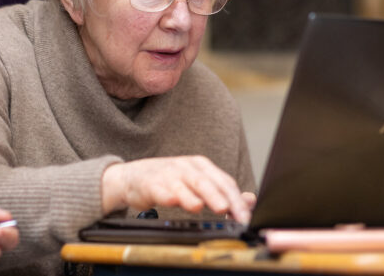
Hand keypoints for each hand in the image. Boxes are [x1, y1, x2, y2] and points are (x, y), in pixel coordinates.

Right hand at [101, 156, 255, 223]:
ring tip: (200, 206)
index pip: (223, 181)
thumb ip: (222, 192)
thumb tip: (249, 201)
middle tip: (226, 209)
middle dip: (217, 196)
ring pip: (183, 183)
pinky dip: (166, 195)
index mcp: (201, 166)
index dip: (235, 199)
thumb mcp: (198, 183)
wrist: (133, 177)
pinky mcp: (150, 183)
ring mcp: (167, 174)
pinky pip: (159, 189)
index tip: (244, 216)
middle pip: (205, 181)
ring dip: (192, 195)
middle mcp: (185, 167)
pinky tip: (171, 201)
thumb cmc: (169, 182)